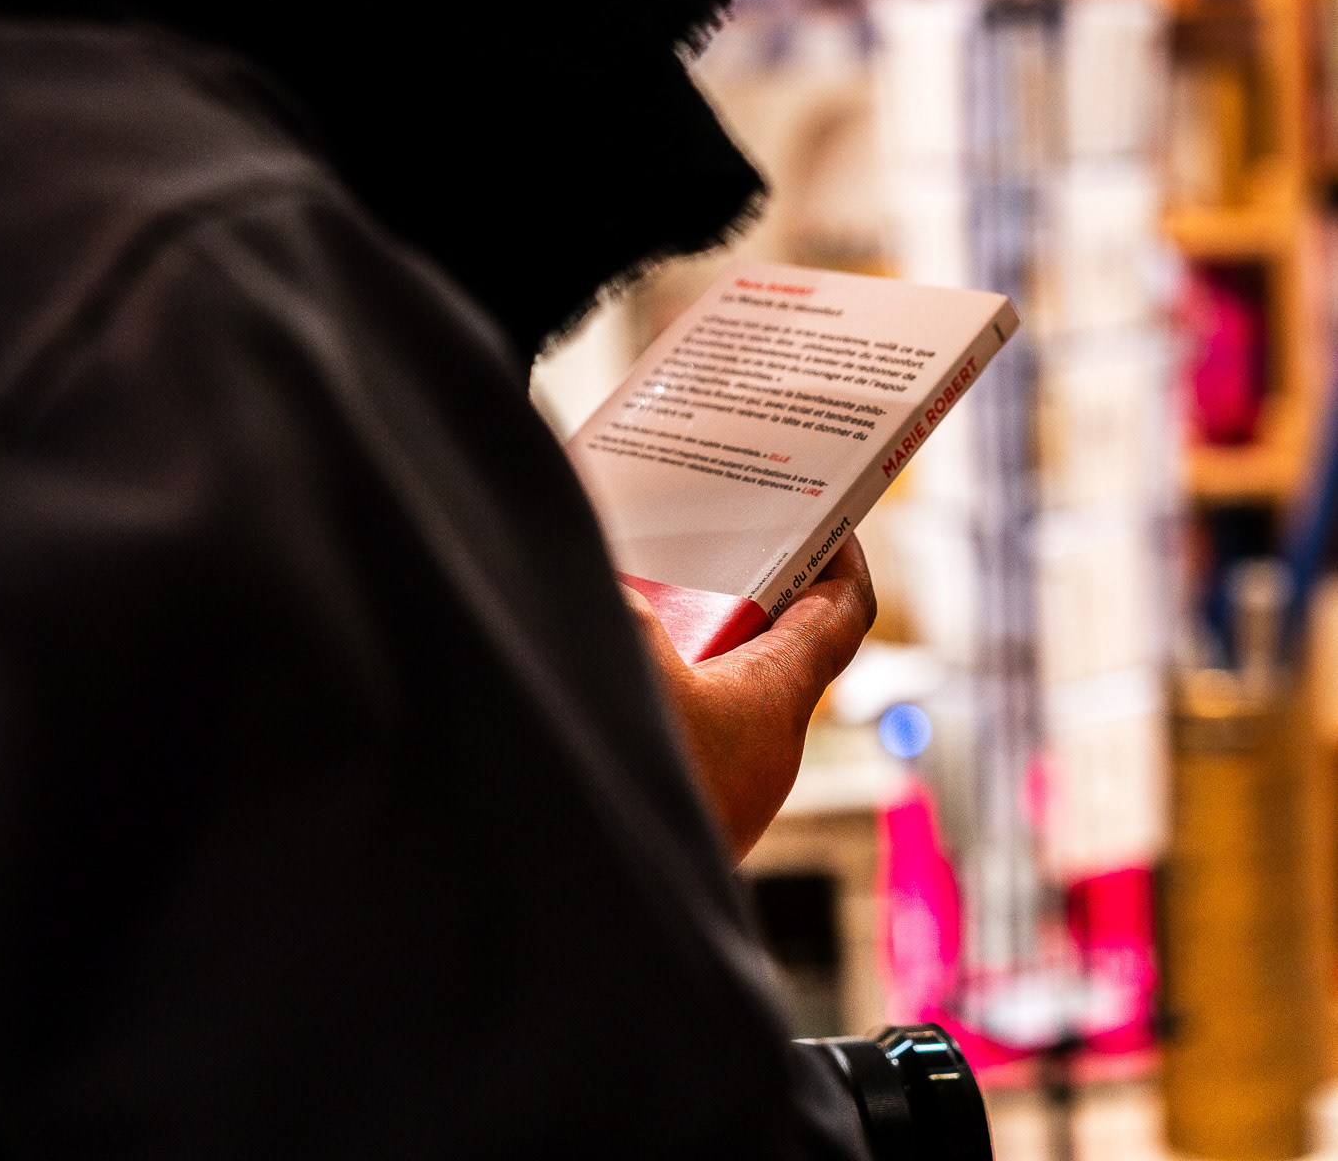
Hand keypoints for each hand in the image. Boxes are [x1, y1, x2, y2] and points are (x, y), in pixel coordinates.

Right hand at [624, 537, 875, 862]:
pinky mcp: (681, 821)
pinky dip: (661, 691)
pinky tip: (603, 669)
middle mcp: (765, 753)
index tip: (830, 507)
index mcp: (775, 704)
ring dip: (693, 642)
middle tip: (711, 531)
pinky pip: (686, 734)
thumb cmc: (627, 793)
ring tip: (641, 589)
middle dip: (749, 584)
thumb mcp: (620, 657)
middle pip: (780, 648)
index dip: (843, 553)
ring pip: (725, 695)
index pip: (841, 614)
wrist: (588, 923)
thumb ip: (618, 599)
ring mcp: (724, 796)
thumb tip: (592, 562)